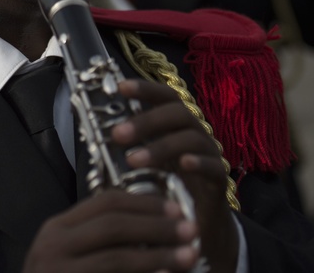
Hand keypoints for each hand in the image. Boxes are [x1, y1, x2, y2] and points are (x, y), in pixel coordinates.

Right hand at [23, 191, 200, 271]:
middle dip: (157, 226)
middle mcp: (53, 246)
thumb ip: (99, 238)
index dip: (145, 203)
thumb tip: (154, 224)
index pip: (105, 202)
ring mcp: (59, 272)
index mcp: (57, 228)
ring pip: (116, 257)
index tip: (176, 209)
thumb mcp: (70, 254)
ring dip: (158, 255)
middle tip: (191, 229)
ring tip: (189, 255)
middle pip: (113, 224)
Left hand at [114, 79, 238, 272]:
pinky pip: (213, 166)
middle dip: (146, 120)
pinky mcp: (219, 181)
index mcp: (175, 126)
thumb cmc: (165, 187)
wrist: (194, 225)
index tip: (121, 87)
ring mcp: (209, 155)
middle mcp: (194, 134)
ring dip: (161, 146)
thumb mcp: (144, 163)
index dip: (146, 89)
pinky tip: (183, 164)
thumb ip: (129, 146)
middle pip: (177, 113)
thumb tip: (94, 129)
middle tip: (117, 134)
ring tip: (133, 160)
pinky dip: (199, 162)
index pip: (165, 98)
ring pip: (191, 139)